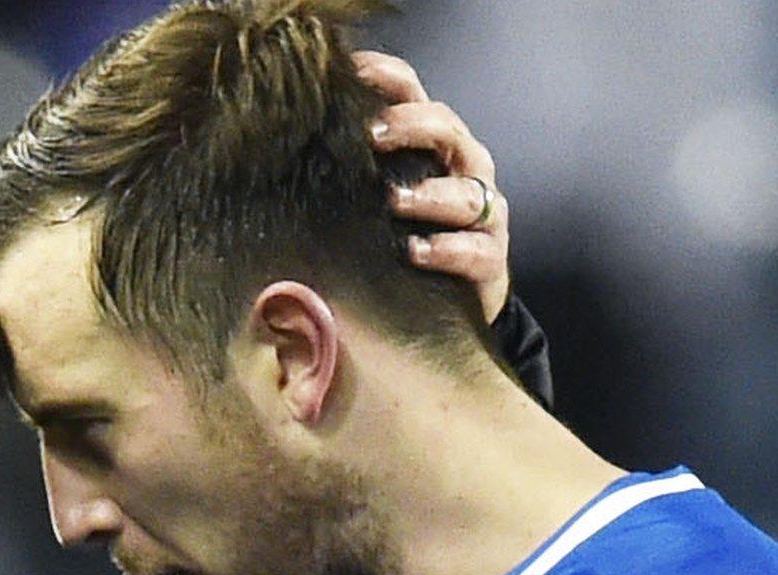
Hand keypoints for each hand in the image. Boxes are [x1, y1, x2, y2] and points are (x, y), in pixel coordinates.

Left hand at [355, 51, 510, 323]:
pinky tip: (414, 252)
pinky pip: (474, 250)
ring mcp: (482, 213)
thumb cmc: (404, 232)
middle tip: (372, 136)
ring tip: (394, 200)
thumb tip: (288, 143)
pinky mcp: (489, 258)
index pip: (414, 94)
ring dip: (429, 195)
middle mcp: (463, 167)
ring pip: (465, 193)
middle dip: (410, 126)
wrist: (452, 297)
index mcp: (433, 142)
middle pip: (446, 129)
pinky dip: (445, 249)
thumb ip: (350, 164)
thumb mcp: (374, 192)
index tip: (351, 74)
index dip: (386, 77)